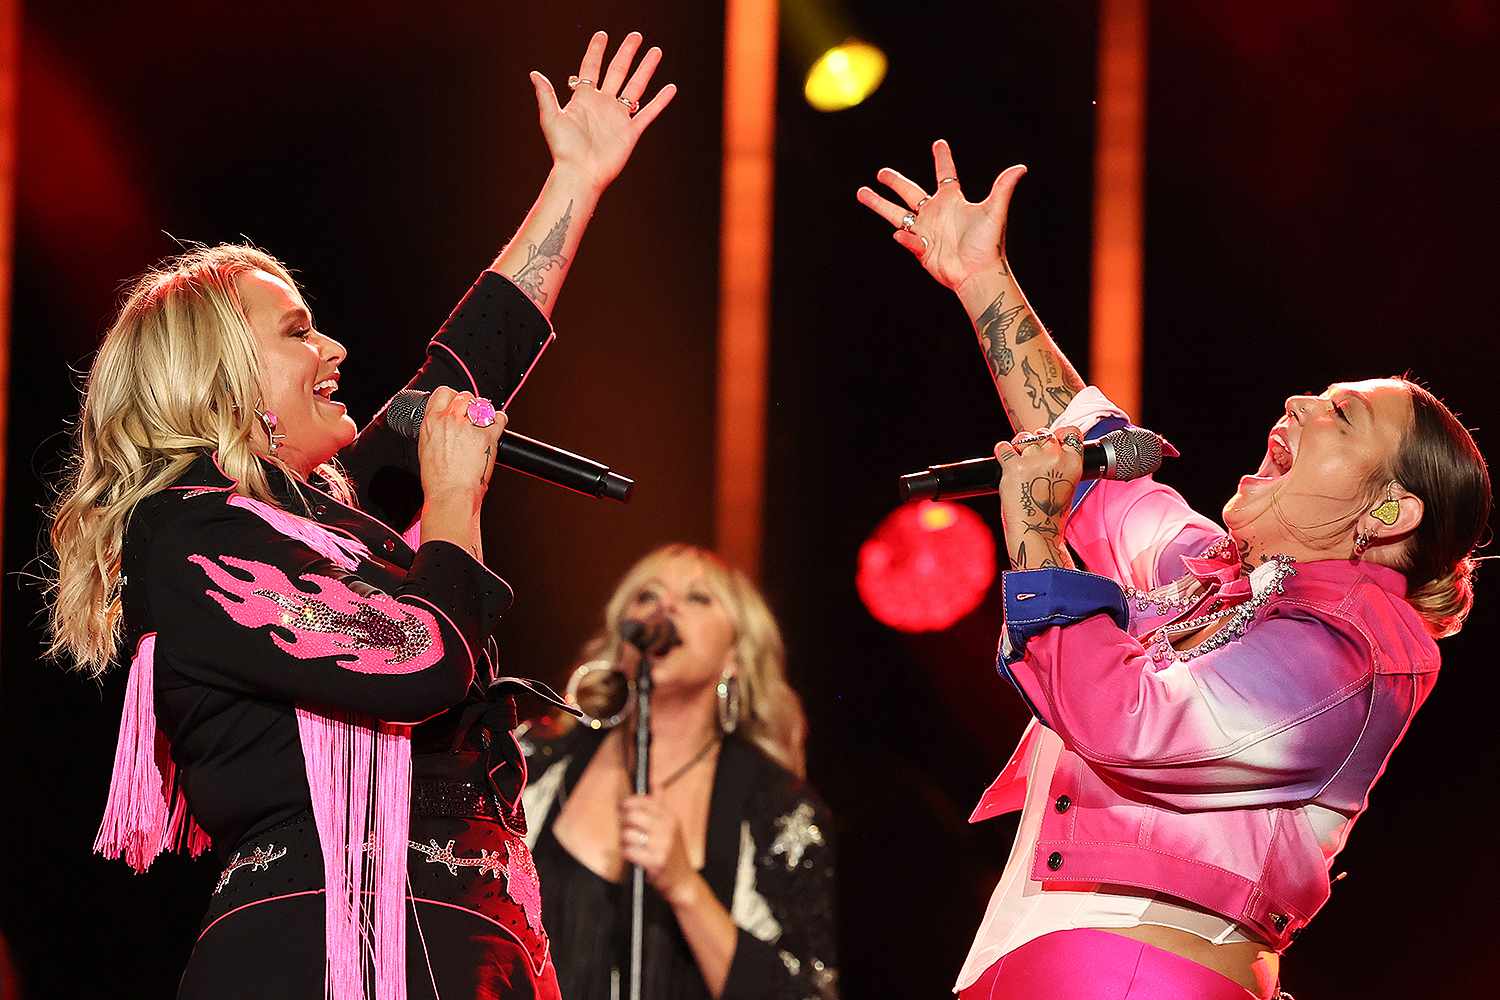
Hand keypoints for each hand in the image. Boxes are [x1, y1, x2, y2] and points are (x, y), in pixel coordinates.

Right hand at [416, 386, 505, 504]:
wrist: (451, 493)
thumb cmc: (438, 479)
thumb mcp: (426, 448)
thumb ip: (436, 430)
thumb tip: (444, 426)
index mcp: (432, 422)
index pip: (444, 393)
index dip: (453, 397)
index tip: (457, 404)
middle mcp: (451, 420)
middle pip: (465, 396)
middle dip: (470, 403)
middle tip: (471, 416)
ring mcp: (470, 427)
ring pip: (482, 404)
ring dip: (484, 411)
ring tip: (484, 421)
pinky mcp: (488, 436)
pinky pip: (499, 418)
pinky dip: (500, 420)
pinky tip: (497, 424)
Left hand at [529, 30, 677, 193]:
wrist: (580, 174)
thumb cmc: (563, 150)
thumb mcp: (551, 118)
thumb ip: (546, 95)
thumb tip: (534, 74)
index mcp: (583, 99)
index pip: (591, 68)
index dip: (596, 51)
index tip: (603, 35)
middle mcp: (603, 105)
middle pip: (617, 72)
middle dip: (627, 53)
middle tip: (636, 36)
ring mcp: (618, 118)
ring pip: (636, 87)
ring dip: (646, 70)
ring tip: (656, 52)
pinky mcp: (630, 132)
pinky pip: (648, 113)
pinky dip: (660, 101)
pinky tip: (670, 88)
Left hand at [619, 793, 696, 904]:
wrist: (684, 881)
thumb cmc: (674, 853)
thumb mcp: (672, 825)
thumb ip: (661, 804)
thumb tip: (655, 783)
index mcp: (671, 818)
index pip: (644, 802)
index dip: (629, 803)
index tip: (623, 807)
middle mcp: (668, 829)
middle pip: (633, 816)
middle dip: (624, 822)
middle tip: (624, 827)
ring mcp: (663, 845)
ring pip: (629, 834)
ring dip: (624, 840)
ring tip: (629, 843)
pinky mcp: (656, 861)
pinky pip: (630, 851)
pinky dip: (627, 853)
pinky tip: (632, 854)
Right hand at [857, 139, 1025, 290]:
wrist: (977, 273)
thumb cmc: (988, 244)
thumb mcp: (994, 212)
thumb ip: (1003, 188)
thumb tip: (1021, 168)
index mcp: (952, 200)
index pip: (945, 174)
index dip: (942, 159)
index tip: (938, 143)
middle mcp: (935, 213)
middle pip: (910, 192)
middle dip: (894, 182)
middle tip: (881, 173)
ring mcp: (925, 231)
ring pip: (895, 213)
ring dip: (878, 204)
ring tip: (860, 192)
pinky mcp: (919, 248)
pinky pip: (907, 239)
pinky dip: (906, 237)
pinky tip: (907, 236)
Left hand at [995, 426, 1083, 568]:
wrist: (1036, 531)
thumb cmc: (1051, 512)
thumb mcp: (1068, 483)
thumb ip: (1062, 461)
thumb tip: (1050, 441)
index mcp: (1073, 462)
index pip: (1071, 432)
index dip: (1060, 434)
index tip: (1054, 440)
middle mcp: (1055, 457)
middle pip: (1044, 434)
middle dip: (1036, 442)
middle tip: (1031, 460)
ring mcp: (1033, 460)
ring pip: (1023, 438)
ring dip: (1018, 446)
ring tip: (1019, 464)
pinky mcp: (1013, 466)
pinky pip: (1003, 447)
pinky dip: (1002, 452)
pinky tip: (1005, 462)